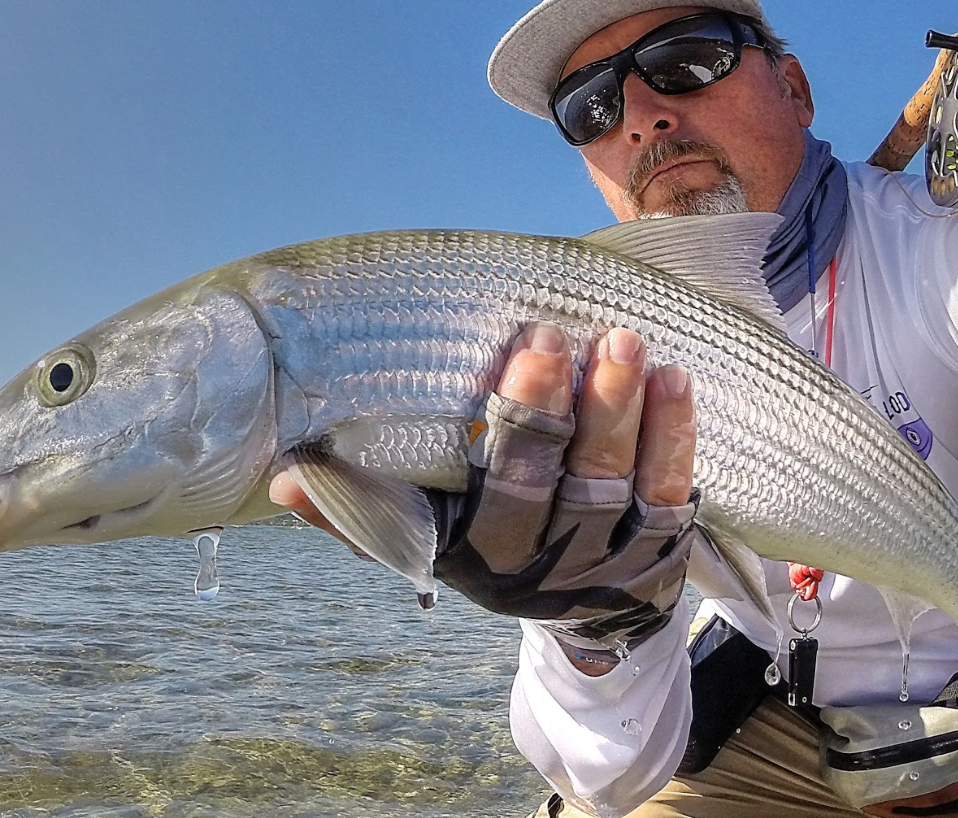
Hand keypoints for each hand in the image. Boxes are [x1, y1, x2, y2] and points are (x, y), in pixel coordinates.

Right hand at [270, 322, 699, 650]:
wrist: (587, 621)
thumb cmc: (493, 548)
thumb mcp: (426, 536)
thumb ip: (362, 506)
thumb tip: (281, 477)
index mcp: (482, 552)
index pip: (496, 485)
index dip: (515, 419)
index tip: (527, 347)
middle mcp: (546, 562)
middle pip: (555, 481)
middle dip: (558, 407)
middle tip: (562, 335)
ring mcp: (609, 561)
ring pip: (617, 482)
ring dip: (623, 412)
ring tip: (625, 342)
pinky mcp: (661, 555)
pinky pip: (671, 493)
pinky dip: (674, 438)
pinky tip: (675, 381)